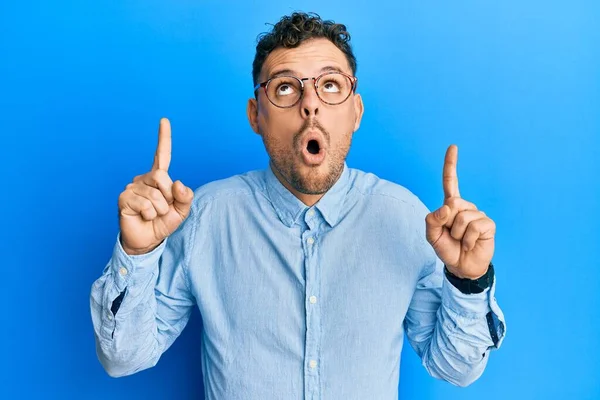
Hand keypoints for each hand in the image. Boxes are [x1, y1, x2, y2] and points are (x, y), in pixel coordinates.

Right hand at [118, 118, 193, 254]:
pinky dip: (150, 214)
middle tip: (164, 208)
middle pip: (162, 177)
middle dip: (169, 196)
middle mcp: (144, 179)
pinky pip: (145, 204)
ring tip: (153, 215)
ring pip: (155, 194)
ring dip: (160, 210)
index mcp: (159, 178)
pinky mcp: (124, 198)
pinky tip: (144, 217)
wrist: (148, 240)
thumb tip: (178, 183)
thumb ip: (186, 197)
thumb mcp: (181, 211)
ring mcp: (132, 187)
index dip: (163, 138)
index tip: (164, 120)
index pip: (162, 155)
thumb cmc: (163, 222)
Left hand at [425, 145, 494, 278]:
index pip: (450, 182)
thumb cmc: (447, 248)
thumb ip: (432, 220)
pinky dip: (467, 239)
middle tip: (451, 235)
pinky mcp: (488, 225)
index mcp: (450, 206)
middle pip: (452, 204)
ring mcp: (478, 214)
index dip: (451, 165)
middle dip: (447, 223)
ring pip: (462, 218)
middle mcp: (465, 207)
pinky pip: (474, 227)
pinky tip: (470, 244)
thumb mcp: (431, 235)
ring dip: (457, 234)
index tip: (453, 147)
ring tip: (460, 241)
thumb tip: (448, 207)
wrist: (461, 266)